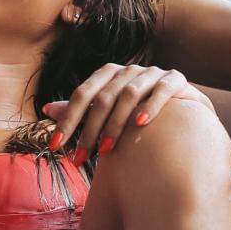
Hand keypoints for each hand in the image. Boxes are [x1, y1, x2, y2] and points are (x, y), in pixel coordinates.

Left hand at [43, 63, 213, 165]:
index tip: (54, 146)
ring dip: (115, 124)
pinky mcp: (176, 80)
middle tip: (78, 159)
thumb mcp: (108, 113)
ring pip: (128, 94)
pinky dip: (150, 107)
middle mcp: (129, 70)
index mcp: (109, 75)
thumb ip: (81, 111)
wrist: (185, 111)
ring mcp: (153, 73)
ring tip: (106, 151)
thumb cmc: (139, 114)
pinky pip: (162, 90)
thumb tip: (45, 110)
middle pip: (102, 97)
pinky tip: (140, 126)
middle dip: (88, 130)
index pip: (82, 95)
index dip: (66, 120)